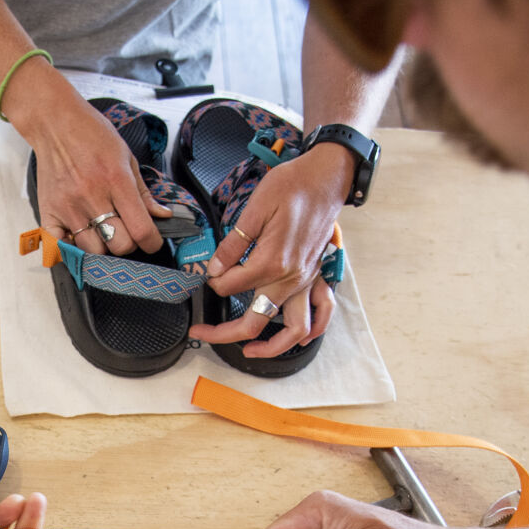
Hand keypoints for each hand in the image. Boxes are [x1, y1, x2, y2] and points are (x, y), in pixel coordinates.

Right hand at [6, 63, 172, 257]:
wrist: (55, 123)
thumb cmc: (92, 135)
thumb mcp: (127, 157)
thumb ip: (143, 192)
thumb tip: (162, 215)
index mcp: (116, 180)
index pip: (141, 229)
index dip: (152, 242)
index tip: (151, 241)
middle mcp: (92, 196)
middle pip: (118, 245)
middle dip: (128, 244)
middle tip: (126, 232)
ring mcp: (68, 207)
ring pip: (93, 250)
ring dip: (102, 246)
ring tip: (102, 231)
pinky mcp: (49, 212)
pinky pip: (61, 247)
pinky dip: (72, 248)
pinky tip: (79, 236)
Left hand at [188, 144, 353, 357]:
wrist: (327, 177)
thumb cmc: (293, 185)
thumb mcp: (255, 207)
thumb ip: (233, 243)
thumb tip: (215, 268)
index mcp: (271, 262)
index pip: (229, 287)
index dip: (212, 282)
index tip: (207, 273)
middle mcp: (290, 279)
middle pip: (254, 322)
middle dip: (222, 333)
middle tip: (202, 332)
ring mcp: (306, 281)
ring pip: (293, 330)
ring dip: (271, 347)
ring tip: (249, 351)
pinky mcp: (317, 277)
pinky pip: (321, 313)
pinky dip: (311, 331)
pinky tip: (295, 337)